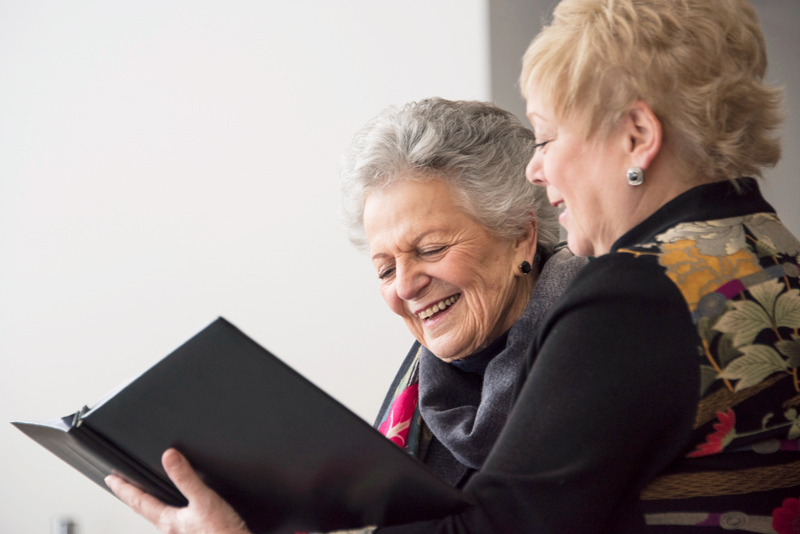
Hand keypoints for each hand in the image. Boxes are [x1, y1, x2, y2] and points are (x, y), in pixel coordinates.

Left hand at [106, 448, 250, 533]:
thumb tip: (169, 457)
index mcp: (169, 521)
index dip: (124, 489)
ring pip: (159, 517)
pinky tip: (176, 508)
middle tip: (120, 487)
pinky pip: (174, 520)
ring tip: (143, 496)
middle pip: (145, 510)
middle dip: (132, 497)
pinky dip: (167, 510)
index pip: (139, 502)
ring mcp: (183, 533)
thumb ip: (186, 479)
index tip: (111, 480)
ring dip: (148, 504)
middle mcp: (172, 529)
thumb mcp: (204, 501)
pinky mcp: (197, 533)